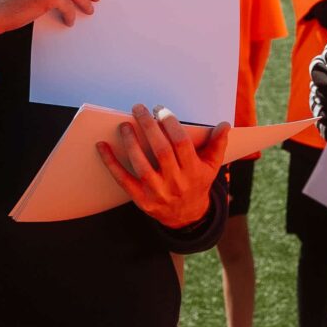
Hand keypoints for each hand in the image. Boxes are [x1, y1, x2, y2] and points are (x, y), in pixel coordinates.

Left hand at [100, 105, 226, 229]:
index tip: (160, 110)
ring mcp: (158, 192)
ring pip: (142, 165)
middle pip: (161, 151)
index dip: (170, 124)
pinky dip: (111, 163)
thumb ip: (217, 145)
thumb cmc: (197, 184)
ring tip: (124, 124)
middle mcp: (176, 182)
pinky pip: (124, 180)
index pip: (181, 144)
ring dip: (131, 143)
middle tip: (139, 109)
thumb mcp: (211, 167)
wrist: (187, 217)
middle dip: (149, 127)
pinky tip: (102, 146)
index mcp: (194, 171)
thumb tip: (224, 125)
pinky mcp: (142, 200)